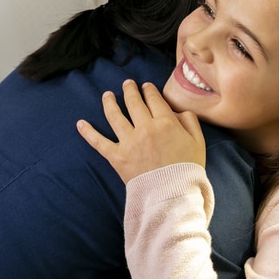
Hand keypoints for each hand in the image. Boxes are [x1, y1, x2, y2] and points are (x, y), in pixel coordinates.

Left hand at [77, 80, 205, 182]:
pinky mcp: (117, 157)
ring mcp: (129, 142)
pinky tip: (80, 123)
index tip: (146, 86)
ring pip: (115, 116)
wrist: (174, 193)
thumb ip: (190, 122)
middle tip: (127, 84)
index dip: (149, 90)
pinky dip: (88, 133)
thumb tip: (178, 112)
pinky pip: (99, 142)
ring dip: (109, 102)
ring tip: (107, 95)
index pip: (154, 99)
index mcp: (165, 122)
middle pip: (134, 103)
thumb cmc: (188, 169)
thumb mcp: (198, 142)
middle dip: (130, 90)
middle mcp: (145, 128)